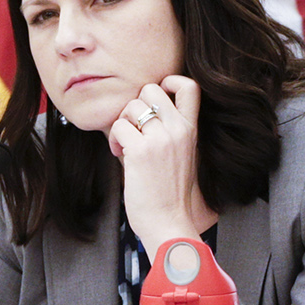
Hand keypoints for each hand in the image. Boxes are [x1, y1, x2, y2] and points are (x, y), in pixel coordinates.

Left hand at [109, 76, 218, 251]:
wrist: (168, 222)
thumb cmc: (170, 195)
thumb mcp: (182, 157)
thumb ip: (169, 133)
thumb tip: (141, 113)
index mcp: (191, 130)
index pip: (189, 86)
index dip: (169, 82)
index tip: (155, 98)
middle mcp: (178, 130)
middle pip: (151, 89)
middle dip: (135, 104)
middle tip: (133, 127)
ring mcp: (160, 139)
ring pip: (131, 106)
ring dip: (122, 123)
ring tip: (124, 145)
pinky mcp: (140, 152)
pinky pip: (118, 127)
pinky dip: (113, 139)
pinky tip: (118, 154)